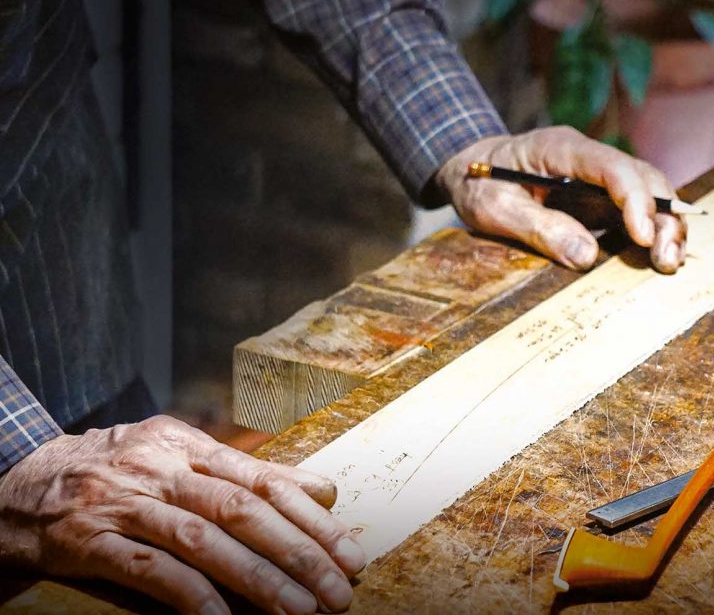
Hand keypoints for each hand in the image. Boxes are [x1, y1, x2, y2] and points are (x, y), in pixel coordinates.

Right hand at [0, 416, 363, 613]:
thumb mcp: (181, 457)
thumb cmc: (119, 471)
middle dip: (300, 552)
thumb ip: (251, 475)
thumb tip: (324, 490)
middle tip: (338, 590)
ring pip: (204, 541)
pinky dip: (193, 597)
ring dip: (259, 580)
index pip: (266, 480)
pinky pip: (150, 572)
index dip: (313, 519)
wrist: (21, 483)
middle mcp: (163, 468)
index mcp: (191, 444)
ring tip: (301, 611)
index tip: (351, 553)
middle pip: (244, 509)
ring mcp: (126, 503)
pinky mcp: (90, 541)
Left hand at [434, 126, 686, 272]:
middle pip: (641, 176)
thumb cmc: (478, 183)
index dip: (633, 199)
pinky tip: (659, 255)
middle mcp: (587, 156)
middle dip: (662, 215)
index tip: (642, 236)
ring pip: (647, 190)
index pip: (610, 166)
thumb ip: (538, 229)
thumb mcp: (494, 208)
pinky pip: (635, 207)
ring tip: (670, 262)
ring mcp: (597, 173)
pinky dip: (651, 230)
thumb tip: (587, 258)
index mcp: (560, 148)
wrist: (471, 167)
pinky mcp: (599, 194)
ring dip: (665, 224)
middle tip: (667, 258)